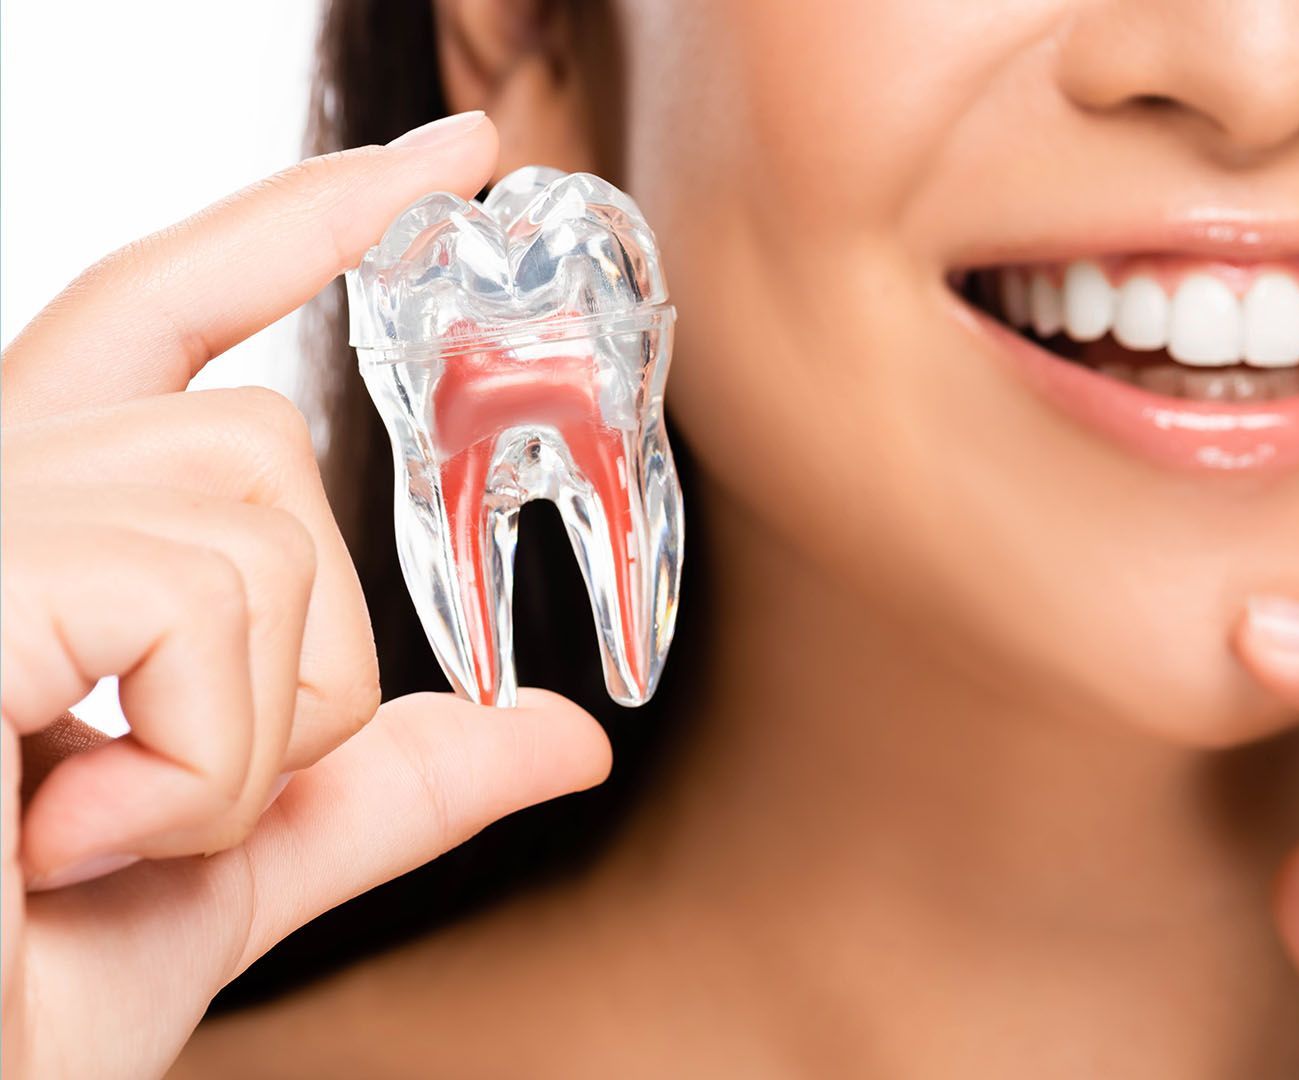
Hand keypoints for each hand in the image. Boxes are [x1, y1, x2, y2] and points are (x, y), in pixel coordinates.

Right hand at [0, 113, 611, 1079]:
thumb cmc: (13, 1000)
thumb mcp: (230, 869)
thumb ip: (382, 784)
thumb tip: (567, 735)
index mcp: (22, 535)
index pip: (154, 314)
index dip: (290, 227)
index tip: (431, 166)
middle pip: (261, 449)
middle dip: (299, 657)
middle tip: (158, 801)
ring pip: (253, 519)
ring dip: (252, 727)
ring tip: (102, 833)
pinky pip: (199, 594)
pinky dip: (206, 756)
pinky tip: (73, 839)